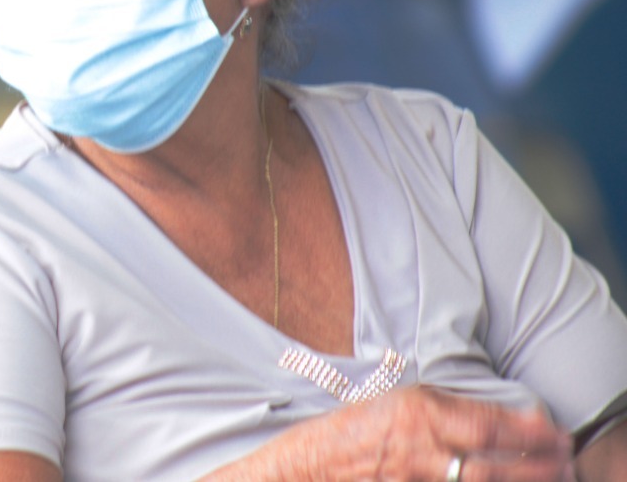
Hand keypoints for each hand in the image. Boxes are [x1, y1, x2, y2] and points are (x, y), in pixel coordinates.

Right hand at [261, 387, 572, 480]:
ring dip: (518, 480)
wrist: (310, 464)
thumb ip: (440, 406)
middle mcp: (422, 446)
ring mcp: (418, 478)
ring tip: (548, 477)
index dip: (527, 429)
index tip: (553, 431)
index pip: (487, 423)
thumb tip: (486, 414)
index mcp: (419, 412)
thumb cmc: (350, 429)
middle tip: (564, 460)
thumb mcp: (396, 400)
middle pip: (495, 462)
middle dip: (536, 463)